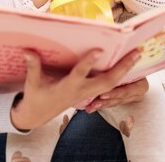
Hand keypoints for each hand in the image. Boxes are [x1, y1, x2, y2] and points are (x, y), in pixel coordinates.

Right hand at [10, 48, 140, 130]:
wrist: (38, 115)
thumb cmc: (35, 97)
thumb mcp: (32, 83)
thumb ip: (33, 67)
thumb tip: (28, 50)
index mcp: (67, 88)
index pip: (80, 74)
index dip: (89, 63)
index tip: (99, 50)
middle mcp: (81, 91)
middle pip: (106, 82)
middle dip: (122, 68)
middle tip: (135, 53)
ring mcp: (87, 94)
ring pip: (111, 85)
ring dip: (124, 71)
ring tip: (136, 55)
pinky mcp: (89, 93)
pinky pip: (108, 86)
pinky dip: (119, 76)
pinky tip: (126, 66)